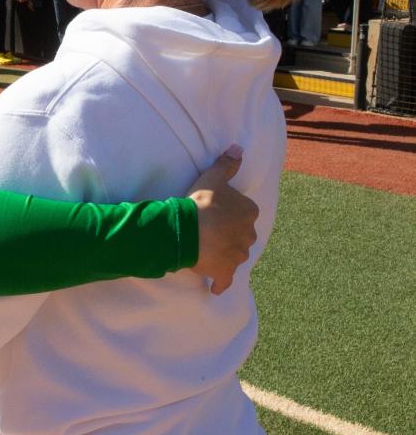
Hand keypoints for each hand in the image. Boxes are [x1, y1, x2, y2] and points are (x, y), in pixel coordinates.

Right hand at [188, 145, 258, 294]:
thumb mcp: (212, 178)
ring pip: (235, 255)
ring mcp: (237, 255)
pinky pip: (224, 280)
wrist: (188, 230)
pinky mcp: (225, 272)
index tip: (215, 212)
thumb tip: (239, 148)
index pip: (244, 211)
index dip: (229, 212)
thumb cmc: (201, 203)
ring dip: (225, 255)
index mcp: (248, 212)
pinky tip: (215, 286)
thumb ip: (227, 164)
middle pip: (241, 234)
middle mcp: (248, 235)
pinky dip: (220, 283)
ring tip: (208, 251)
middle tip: (211, 230)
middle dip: (231, 234)